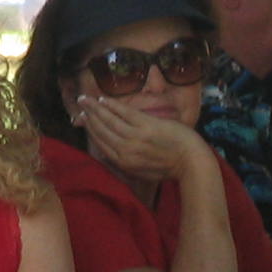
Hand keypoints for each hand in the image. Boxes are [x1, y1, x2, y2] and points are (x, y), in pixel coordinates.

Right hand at [77, 94, 211, 187]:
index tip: (83, 119)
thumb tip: (113, 153)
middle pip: (101, 130)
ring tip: (86, 99)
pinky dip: (112, 105)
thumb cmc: (171, 168)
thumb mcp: (144, 172)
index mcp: (124, 163)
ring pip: (109, 120)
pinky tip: (103, 99)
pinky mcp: (146, 126)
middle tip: (80, 104)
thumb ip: (127, 162)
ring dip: (95, 108)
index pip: (101, 143)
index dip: (90, 130)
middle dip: (89, 116)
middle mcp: (126, 151)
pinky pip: (124, 113)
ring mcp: (135, 137)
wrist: (191, 163)